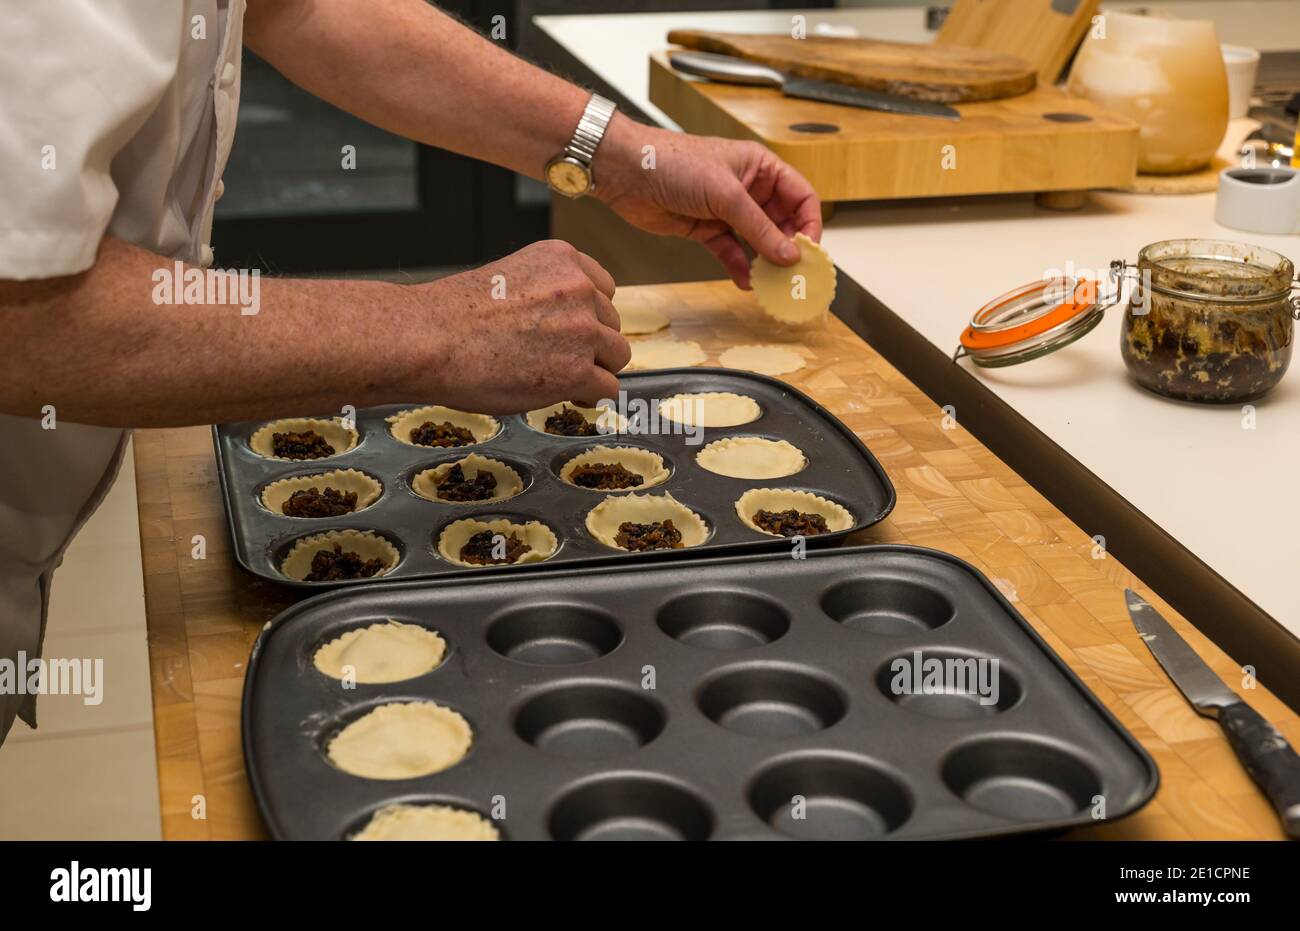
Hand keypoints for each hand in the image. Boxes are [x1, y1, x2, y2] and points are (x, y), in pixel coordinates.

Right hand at [416, 240, 629, 411]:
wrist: (429, 339)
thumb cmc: (454, 315)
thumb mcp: (509, 278)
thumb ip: (546, 293)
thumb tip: (564, 328)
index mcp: (562, 258)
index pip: (603, 288)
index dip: (588, 315)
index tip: (569, 331)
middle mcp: (578, 288)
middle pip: (611, 324)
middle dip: (590, 344)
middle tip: (557, 360)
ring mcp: (582, 329)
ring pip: (616, 356)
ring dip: (594, 370)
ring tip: (560, 379)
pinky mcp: (577, 370)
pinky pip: (607, 389)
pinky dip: (590, 397)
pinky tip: (568, 397)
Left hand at [594, 115, 821, 287]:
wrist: (626, 172)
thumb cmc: (673, 163)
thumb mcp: (724, 193)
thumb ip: (758, 227)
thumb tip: (788, 254)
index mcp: (760, 168)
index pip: (801, 197)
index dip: (810, 224)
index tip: (810, 253)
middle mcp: (748, 189)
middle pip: (782, 223)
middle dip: (788, 249)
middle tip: (793, 276)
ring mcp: (727, 211)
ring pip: (757, 242)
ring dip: (765, 263)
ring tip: (771, 284)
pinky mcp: (707, 229)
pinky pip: (732, 252)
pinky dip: (739, 267)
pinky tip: (745, 281)